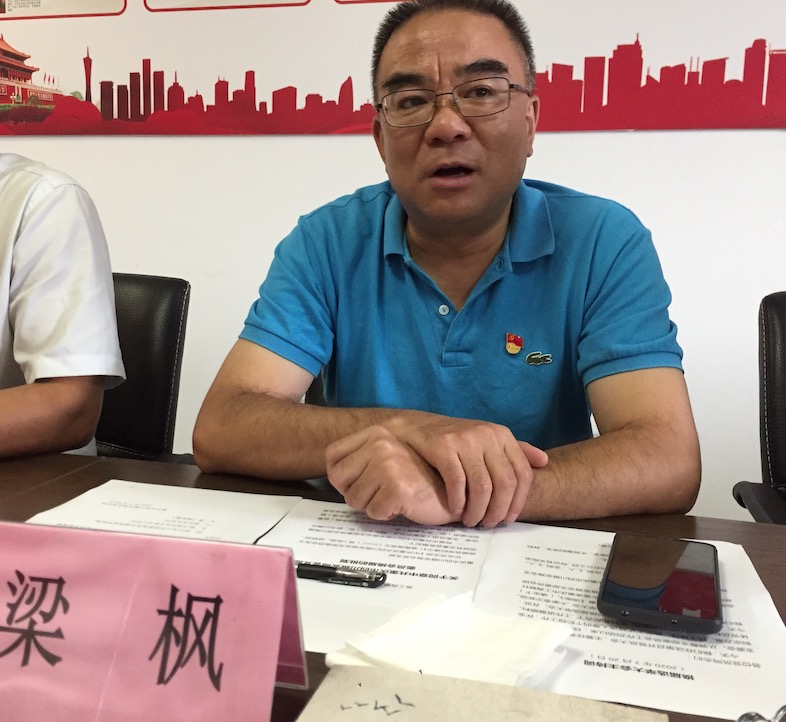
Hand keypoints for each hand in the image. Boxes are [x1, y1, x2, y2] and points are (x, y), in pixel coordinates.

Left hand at [326, 425, 460, 525]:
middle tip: (381, 492)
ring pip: (354, 499)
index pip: (332, 457)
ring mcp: (389, 464)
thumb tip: (332, 475)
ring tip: (395, 496)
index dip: (342, 477)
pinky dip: (386, 514)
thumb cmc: (419, 476)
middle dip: (357, 493)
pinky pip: (372, 512)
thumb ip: (362, 458)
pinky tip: (403, 504)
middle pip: (338, 480)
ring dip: (373, 505)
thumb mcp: (387, 456)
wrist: (455, 488)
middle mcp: (381, 443)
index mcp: (376, 432)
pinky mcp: (397, 488)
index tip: (363, 482)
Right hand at [386, 414, 547, 527]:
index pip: (522, 474)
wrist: (418, 427)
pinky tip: (455, 509)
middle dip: (498, 510)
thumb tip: (544, 462)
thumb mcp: (488, 441)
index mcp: (502, 435)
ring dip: (477, 511)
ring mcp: (465, 440)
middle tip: (488, 524)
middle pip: (504, 483)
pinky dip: (458, 502)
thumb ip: (516, 451)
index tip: (508, 519)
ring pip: (482, 487)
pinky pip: (457, 483)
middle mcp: (487, 435)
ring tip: (471, 521)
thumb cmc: (457, 440)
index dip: (518, 501)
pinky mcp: (444, 447)